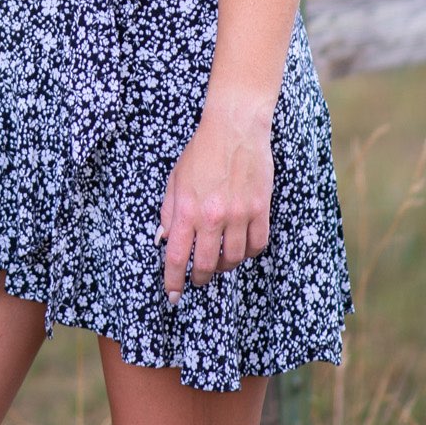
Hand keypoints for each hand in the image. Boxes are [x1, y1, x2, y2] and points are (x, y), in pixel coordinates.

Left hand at [157, 103, 273, 302]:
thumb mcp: (175, 180)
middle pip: (206, 265)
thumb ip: (169, 213)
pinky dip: (248, 252)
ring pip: (233, 260)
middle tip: (196, 279)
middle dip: (198, 279)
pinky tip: (239, 247)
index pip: (176, 257)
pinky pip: (256, 245)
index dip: (173, 282)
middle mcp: (213, 216)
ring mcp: (239, 215)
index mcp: (187, 209)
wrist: (234, 128)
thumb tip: (164, 241)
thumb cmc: (201, 152)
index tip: (171, 296)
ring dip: (223, 266)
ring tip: (217, 260)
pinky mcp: (260, 210)